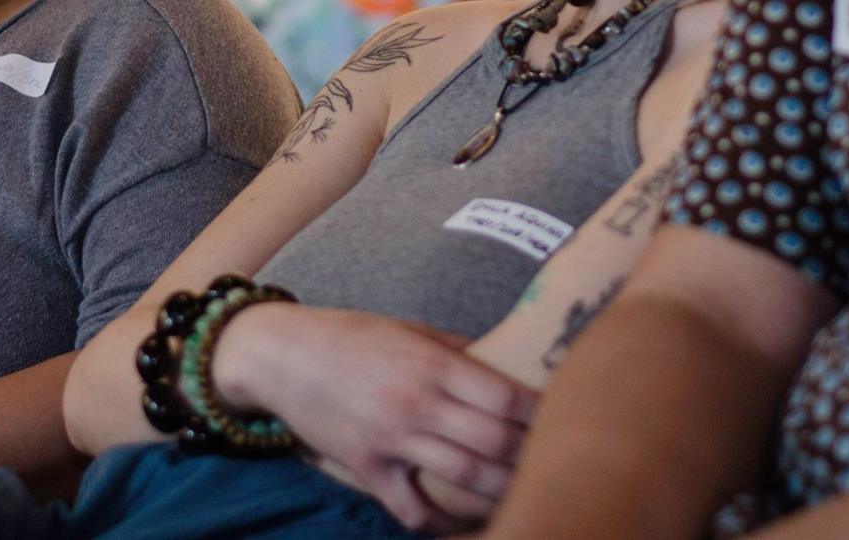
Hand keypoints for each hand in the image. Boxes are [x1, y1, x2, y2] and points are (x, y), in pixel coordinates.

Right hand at [212, 305, 535, 531]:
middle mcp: (417, 402)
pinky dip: (441, 524)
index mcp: (433, 362)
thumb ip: (457, 350)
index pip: (506, 395)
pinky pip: (412, 509)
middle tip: (556, 461)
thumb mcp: (409, 328)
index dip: (542, 412)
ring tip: (528, 494)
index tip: (567, 417)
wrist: (282, 354)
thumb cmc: (350, 335)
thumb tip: (506, 366)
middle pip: (495, 442)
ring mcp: (392, 439)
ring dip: (502, 492)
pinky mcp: (368, 467)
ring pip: (464, 479)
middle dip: (532, 455)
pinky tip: (464, 523)